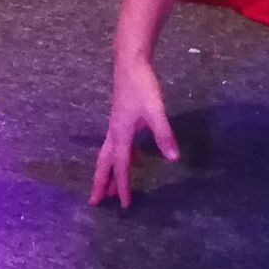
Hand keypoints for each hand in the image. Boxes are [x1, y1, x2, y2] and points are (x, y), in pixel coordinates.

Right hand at [89, 53, 179, 207]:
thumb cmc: (142, 86)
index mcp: (120, 134)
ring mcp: (116, 125)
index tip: (124, 205)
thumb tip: (173, 159)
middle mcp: (114, 133)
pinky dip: (123, 156)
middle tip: (95, 202)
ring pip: (108, 155)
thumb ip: (164, 135)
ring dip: (109, 172)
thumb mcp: (156, 111)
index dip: (123, 186)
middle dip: (101, 183)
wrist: (130, 63)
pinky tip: (135, 159)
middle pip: (105, 163)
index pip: (121, 167)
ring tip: (110, 188)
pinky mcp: (121, 119)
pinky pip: (118, 145)